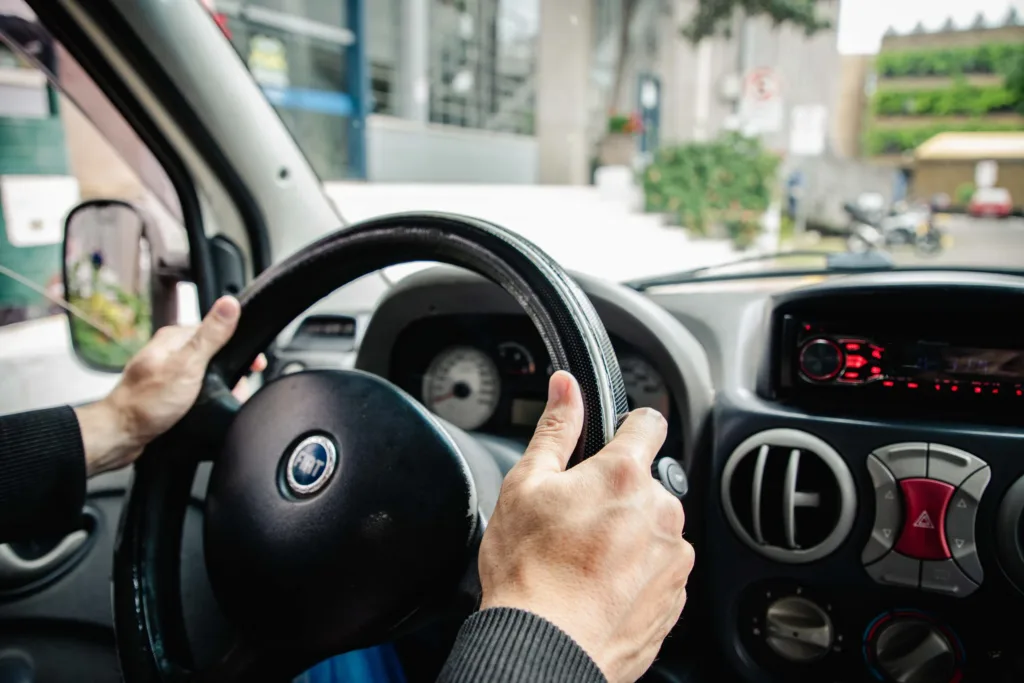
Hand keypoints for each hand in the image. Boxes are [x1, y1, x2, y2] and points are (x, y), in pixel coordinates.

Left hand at [76, 296, 246, 476]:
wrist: (120, 436)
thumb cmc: (146, 403)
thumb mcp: (188, 365)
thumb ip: (211, 335)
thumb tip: (229, 304)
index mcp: (174, 338)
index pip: (217, 330)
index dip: (239, 346)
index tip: (253, 362)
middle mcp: (169, 352)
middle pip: (214, 353)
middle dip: (230, 373)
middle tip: (234, 389)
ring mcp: (167, 371)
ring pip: (207, 374)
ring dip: (219, 389)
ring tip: (219, 402)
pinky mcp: (167, 391)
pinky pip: (197, 390)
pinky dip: (206, 399)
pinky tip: (204, 409)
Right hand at [478, 371, 693, 682]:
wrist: (543, 648)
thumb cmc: (529, 571)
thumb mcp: (526, 485)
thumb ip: (555, 429)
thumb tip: (567, 386)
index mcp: (625, 475)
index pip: (648, 423)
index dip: (629, 425)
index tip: (618, 437)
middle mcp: (660, 512)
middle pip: (646, 484)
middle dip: (617, 494)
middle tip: (576, 519)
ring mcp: (672, 558)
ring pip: (653, 529)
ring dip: (629, 536)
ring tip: (584, 561)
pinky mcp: (675, 597)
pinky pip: (658, 571)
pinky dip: (635, 575)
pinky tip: (599, 587)